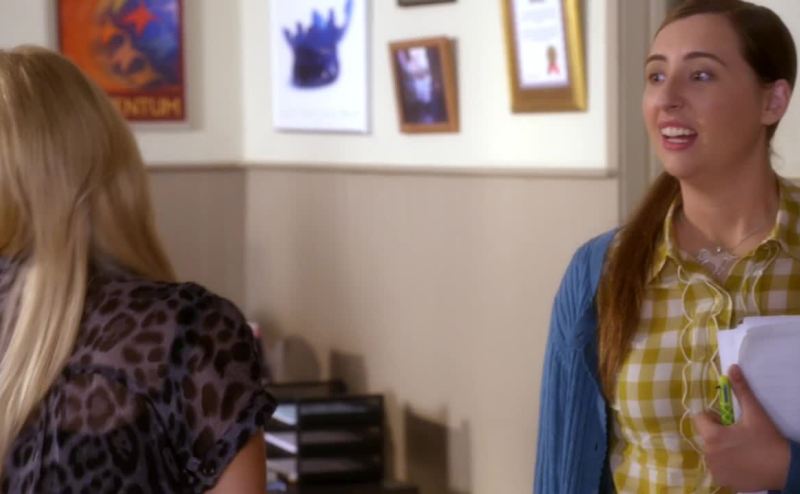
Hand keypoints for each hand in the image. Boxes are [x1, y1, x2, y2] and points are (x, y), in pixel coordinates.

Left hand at [692, 364, 789, 490]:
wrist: (784, 468)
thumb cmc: (767, 439)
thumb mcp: (754, 413)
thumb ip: (740, 390)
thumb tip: (732, 368)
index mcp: (712, 435)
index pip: (700, 418)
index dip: (713, 417)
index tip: (729, 421)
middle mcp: (708, 453)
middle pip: (705, 435)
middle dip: (717, 432)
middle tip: (738, 435)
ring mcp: (714, 469)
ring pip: (710, 451)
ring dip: (720, 448)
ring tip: (741, 449)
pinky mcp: (722, 480)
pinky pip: (716, 467)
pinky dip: (725, 464)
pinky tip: (741, 462)